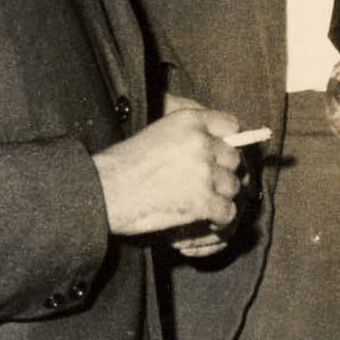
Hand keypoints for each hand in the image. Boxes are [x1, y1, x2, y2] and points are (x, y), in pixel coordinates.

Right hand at [92, 104, 255, 238]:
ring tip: (201, 202)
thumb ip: (190, 133)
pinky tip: (205, 218)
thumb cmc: (124, 164)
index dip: (226, 142)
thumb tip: (219, 141)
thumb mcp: (158, 132)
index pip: (231, 125)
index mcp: (190, 121)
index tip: (218, 155)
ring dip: (220, 196)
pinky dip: (218, 218)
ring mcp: (204, 172)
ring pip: (233, 186)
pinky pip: (227, 211)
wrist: (106, 191)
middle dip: (221, 172)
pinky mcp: (203, 201)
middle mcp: (201, 143)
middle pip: (234, 159)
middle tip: (205, 184)